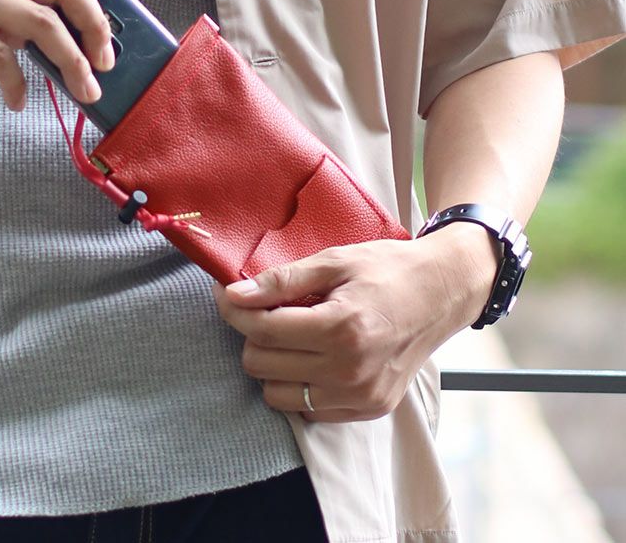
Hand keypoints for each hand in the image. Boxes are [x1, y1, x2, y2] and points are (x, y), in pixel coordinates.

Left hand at [213, 224, 496, 422]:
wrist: (443, 293)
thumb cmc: (389, 269)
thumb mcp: (336, 260)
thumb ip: (283, 280)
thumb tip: (234, 294)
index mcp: (342, 327)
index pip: (262, 329)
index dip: (235, 309)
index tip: (227, 294)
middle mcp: (350, 370)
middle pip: (262, 365)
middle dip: (253, 335)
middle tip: (266, 310)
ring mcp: (360, 396)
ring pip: (277, 395)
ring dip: (272, 365)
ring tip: (291, 335)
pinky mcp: (368, 409)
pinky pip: (307, 409)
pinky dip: (298, 384)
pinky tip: (313, 355)